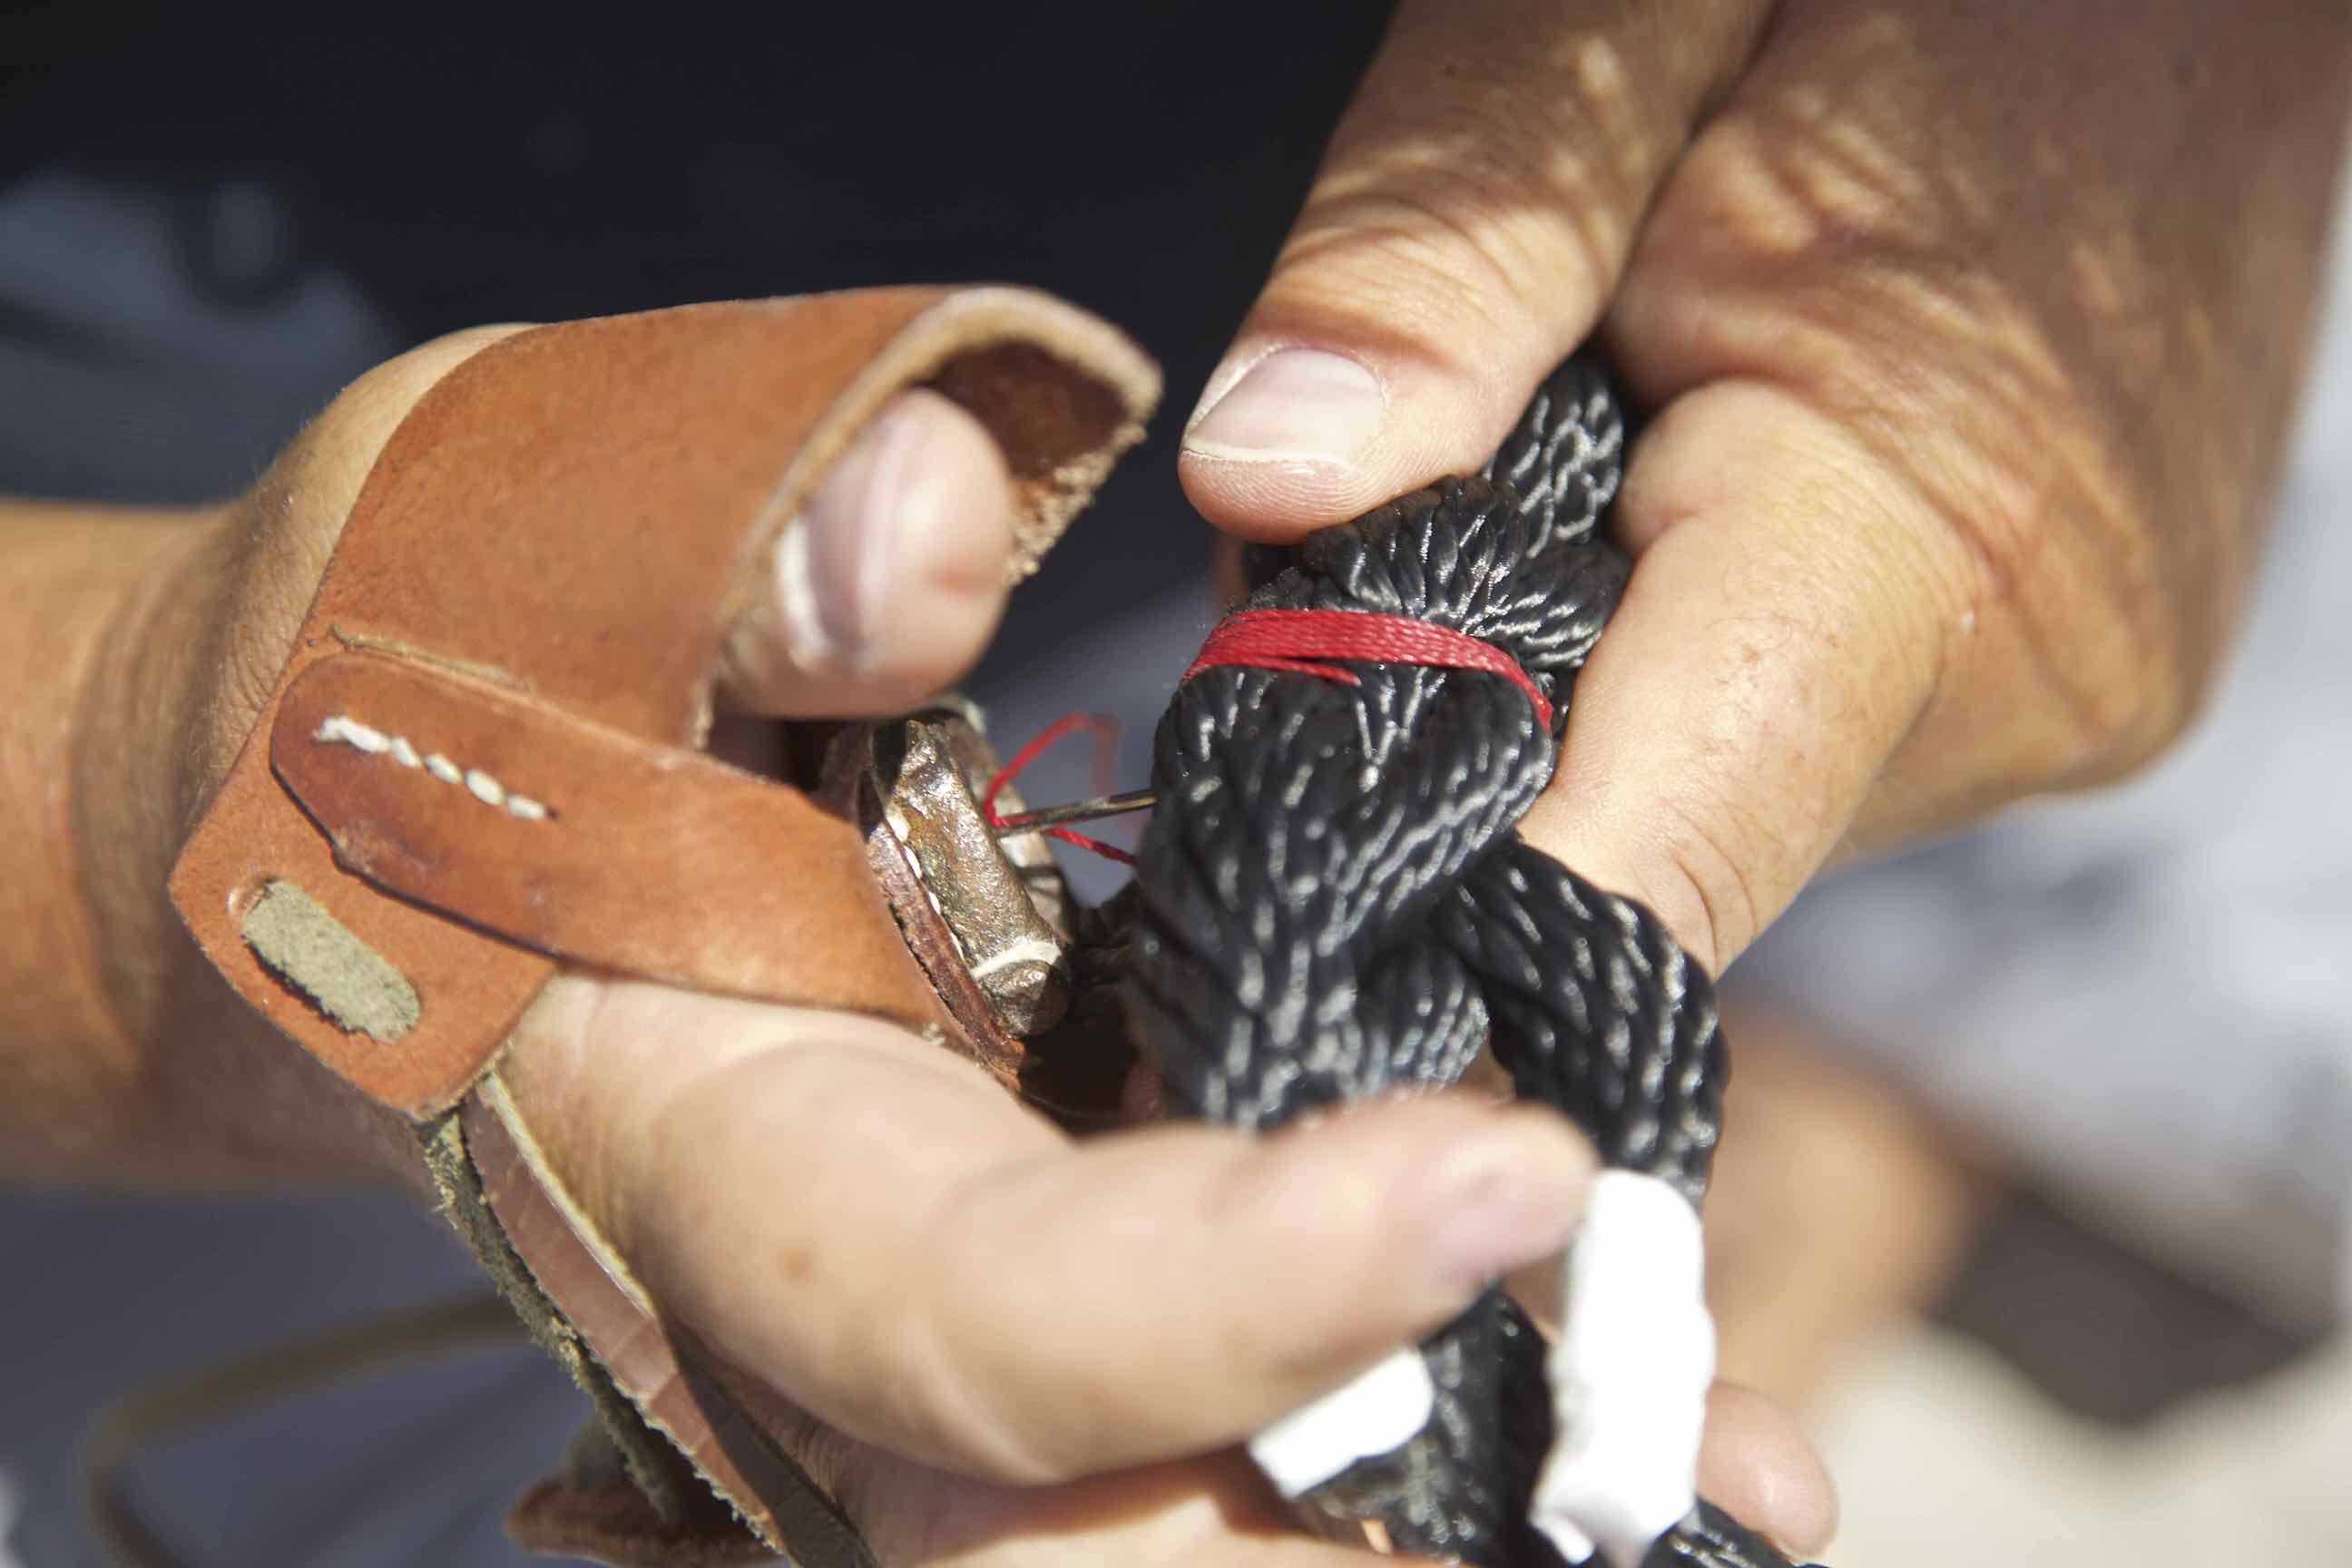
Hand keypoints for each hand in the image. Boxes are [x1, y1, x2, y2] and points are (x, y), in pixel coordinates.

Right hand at [135, 329, 1835, 1561]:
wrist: (387, 830)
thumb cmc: (465, 671)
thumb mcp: (568, 549)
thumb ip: (742, 549)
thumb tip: (923, 544)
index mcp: (707, 1148)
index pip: (973, 1311)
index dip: (1233, 1291)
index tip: (1510, 1167)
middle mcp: (806, 1333)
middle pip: (1074, 1546)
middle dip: (1352, 1530)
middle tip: (1670, 1448)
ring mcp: (899, 1374)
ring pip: (1148, 1543)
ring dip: (1433, 1530)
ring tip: (1726, 1474)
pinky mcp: (993, 1342)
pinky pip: (1202, 1464)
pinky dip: (1414, 1473)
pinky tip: (1668, 1457)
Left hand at [1182, 0, 2350, 971]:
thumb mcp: (1614, 38)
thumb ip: (1444, 266)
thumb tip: (1255, 489)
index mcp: (1927, 529)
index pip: (1648, 864)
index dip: (1433, 908)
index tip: (1272, 875)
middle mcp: (2023, 682)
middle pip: (1641, 831)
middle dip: (1467, 703)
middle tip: (1396, 488)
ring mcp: (2063, 693)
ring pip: (1712, 782)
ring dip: (1581, 659)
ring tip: (1593, 421)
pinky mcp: (2069, 671)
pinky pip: (1804, 727)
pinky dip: (1687, 637)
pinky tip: (1690, 465)